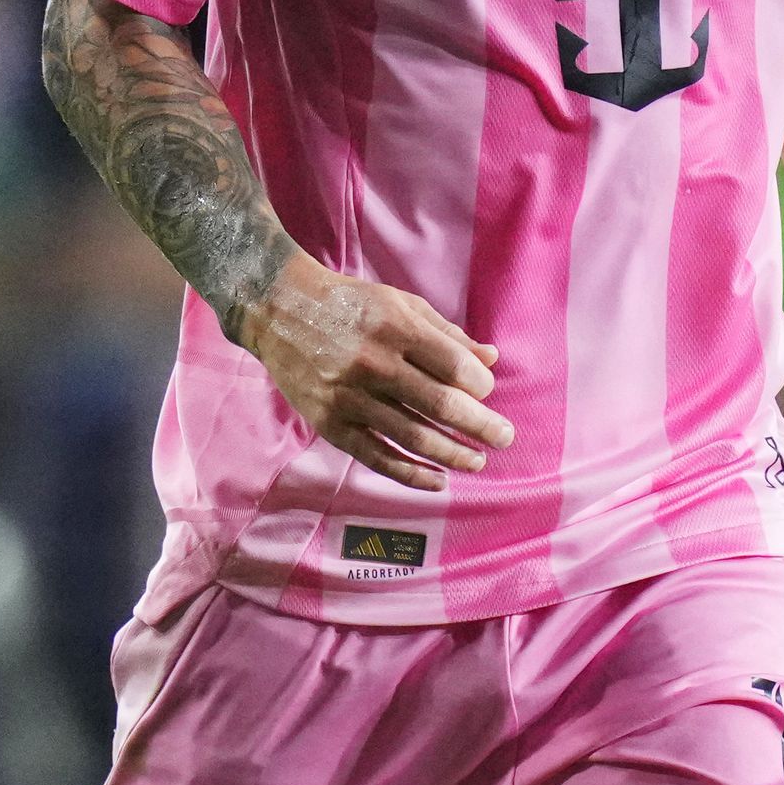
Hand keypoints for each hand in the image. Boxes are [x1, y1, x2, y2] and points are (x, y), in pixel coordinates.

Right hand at [238, 251, 512, 490]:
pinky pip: (376, 457)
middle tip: (505, 437)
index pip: (453, 365)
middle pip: (440, 404)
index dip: (479, 385)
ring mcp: (348, 397)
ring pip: (412, 436)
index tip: (486, 391)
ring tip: (477, 460)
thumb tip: (491, 360)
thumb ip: (447, 333)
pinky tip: (437, 480)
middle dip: (480, 426)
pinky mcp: (329, 422)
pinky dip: (410, 474)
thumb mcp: (400, 303)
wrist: (278, 309)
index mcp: (395, 328)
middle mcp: (373, 363)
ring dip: (453, 454)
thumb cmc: (350, 304)